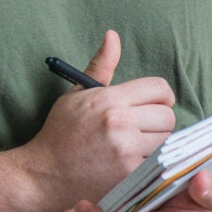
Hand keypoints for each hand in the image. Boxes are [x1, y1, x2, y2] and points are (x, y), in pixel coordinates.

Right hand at [10, 31, 176, 208]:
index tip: (155, 104)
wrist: (43, 175)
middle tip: (143, 128)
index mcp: (108, 99)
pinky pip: (158, 164)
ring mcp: (126, 152)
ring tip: (135, 146)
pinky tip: (132, 163)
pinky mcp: (129, 176)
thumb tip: (113, 36)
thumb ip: (101, 66)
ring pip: (166, 141)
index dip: (161, 96)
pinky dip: (151, 165)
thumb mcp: (77, 94)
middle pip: (168, 116)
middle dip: (159, 120)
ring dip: (157, 143)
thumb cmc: (61, 132)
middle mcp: (119, 123)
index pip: (160, 88)